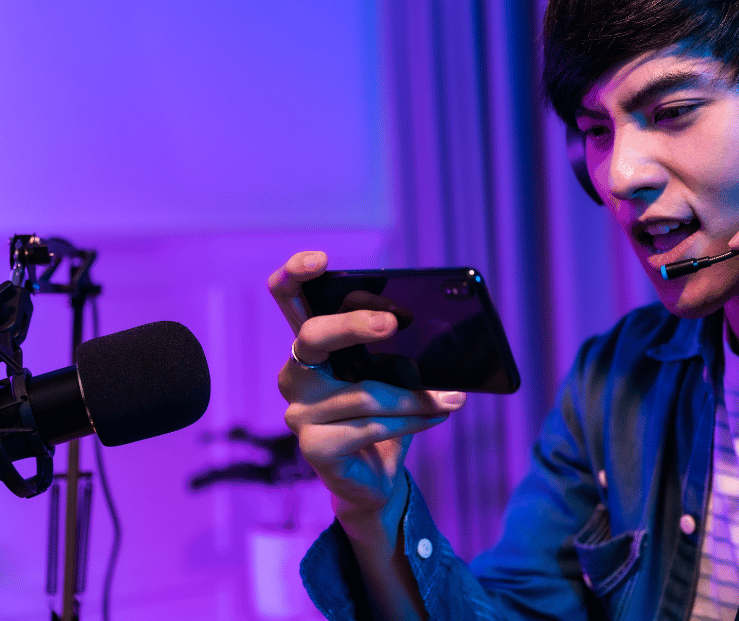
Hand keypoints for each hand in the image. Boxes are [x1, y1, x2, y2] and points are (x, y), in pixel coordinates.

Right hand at [268, 251, 466, 524]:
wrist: (377, 479)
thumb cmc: (384, 415)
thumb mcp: (394, 374)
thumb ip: (401, 350)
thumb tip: (444, 330)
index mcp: (312, 346)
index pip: (288, 299)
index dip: (294, 274)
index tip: (321, 260)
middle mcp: (295, 375)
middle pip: (313, 336)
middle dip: (354, 324)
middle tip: (393, 323)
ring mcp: (299, 413)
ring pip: (363, 392)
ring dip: (414, 395)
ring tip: (451, 396)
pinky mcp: (314, 448)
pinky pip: (370, 427)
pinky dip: (411, 421)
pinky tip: (436, 416)